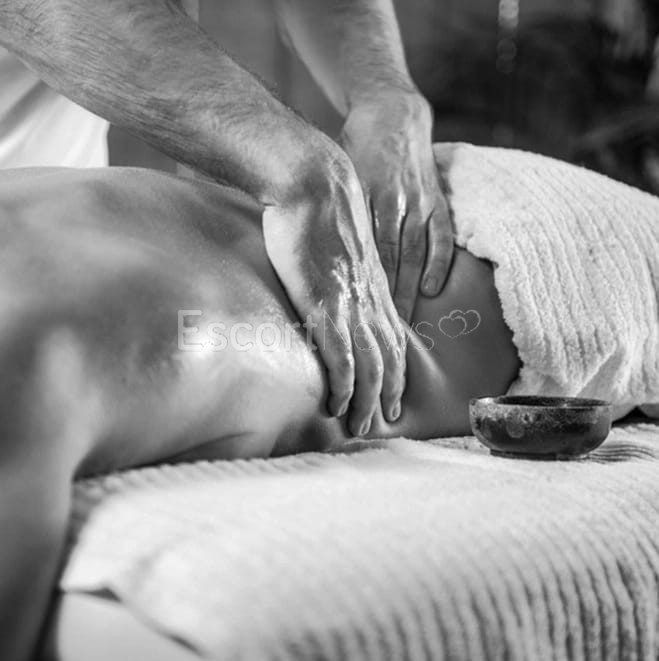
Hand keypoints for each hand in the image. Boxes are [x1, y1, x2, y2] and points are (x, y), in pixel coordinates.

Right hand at [261, 135, 406, 435]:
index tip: (392, 392)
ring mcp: (349, 302)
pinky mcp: (325, 302)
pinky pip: (340, 354)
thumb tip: (335, 287)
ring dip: (367, 399)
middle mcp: (369, 300)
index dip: (395, 369)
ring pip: (368, 364)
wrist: (314, 182)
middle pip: (387, 358)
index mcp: (373, 287)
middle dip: (387, 392)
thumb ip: (346, 272)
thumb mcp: (342, 247)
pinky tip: (338, 404)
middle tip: (383, 420)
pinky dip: (343, 384)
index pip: (392, 339)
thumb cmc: (321, 210)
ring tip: (360, 424)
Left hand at [340, 91, 452, 321]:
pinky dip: (438, 263)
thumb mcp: (337, 174)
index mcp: (363, 197)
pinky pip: (441, 237)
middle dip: (383, 299)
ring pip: (412, 253)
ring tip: (403, 322)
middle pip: (387, 260)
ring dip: (408, 289)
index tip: (352, 315)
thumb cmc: (355, 149)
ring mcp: (419, 202)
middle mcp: (393, 203)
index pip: (360, 250)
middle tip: (376, 333)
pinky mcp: (436, 200)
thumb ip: (331, 209)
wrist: (392, 114)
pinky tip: (431, 289)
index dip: (358, 285)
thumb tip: (312, 249)